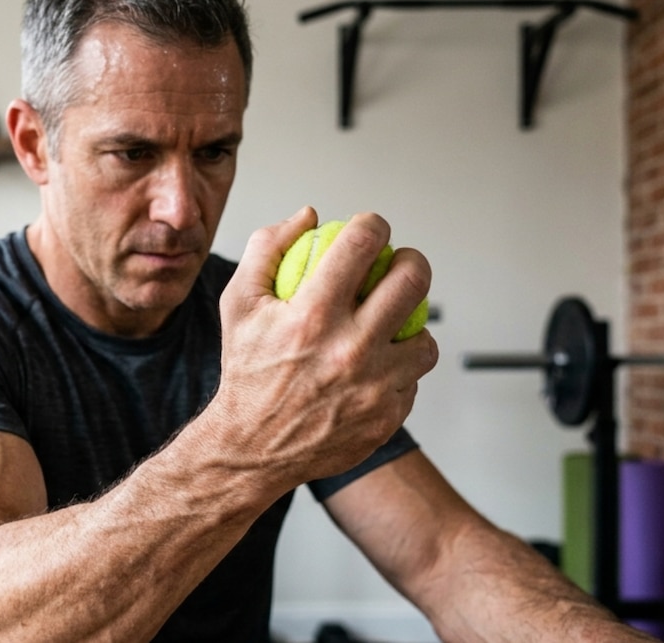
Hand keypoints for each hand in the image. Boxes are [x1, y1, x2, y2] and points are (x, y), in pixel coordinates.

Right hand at [211, 207, 438, 487]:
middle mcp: (348, 349)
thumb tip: (309, 216)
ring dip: (411, 324)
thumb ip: (267, 248)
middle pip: (412, 281)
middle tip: (399, 265)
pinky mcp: (387, 417)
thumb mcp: (239, 304)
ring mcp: (373, 387)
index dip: (373, 224)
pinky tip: (379, 364)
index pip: (361, 244)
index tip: (372, 228)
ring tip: (392, 322)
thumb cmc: (246, 370)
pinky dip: (398, 370)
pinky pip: (412, 381)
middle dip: (410, 261)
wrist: (251, 447)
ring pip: (425, 339)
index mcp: (311, 316)